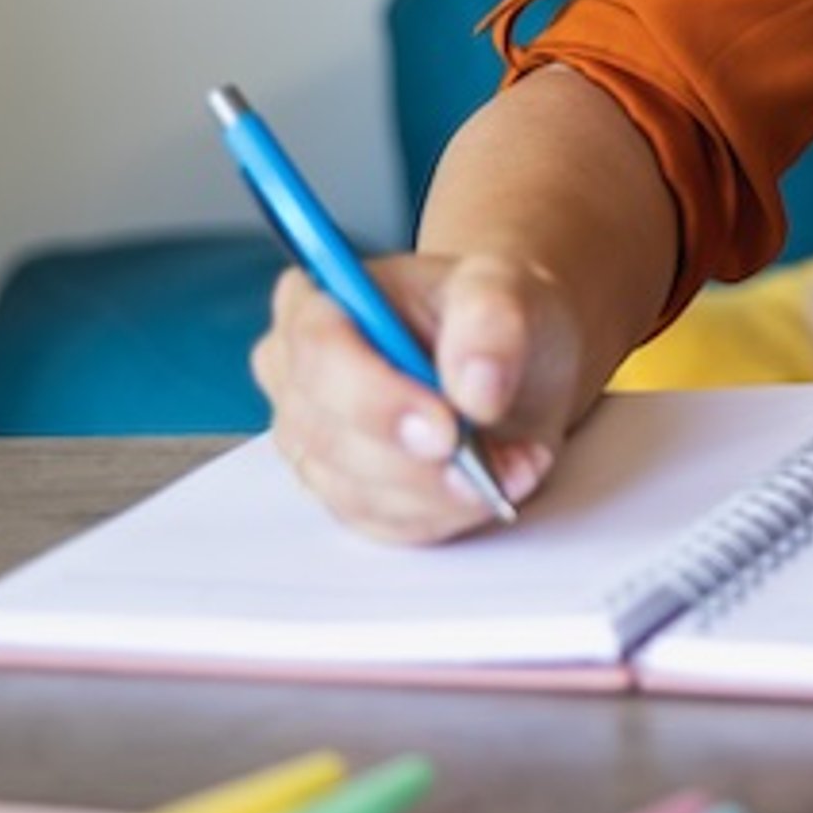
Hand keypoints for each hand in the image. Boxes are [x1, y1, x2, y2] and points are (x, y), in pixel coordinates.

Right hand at [254, 249, 586, 542]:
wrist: (512, 362)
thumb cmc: (490, 316)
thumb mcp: (506, 288)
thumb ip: (492, 320)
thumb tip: (475, 388)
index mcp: (315, 301)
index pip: (318, 351)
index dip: (375, 399)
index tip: (445, 430)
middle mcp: (296, 374)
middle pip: (327, 436)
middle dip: (414, 463)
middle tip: (487, 464)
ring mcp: (312, 441)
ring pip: (355, 492)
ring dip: (442, 493)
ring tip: (516, 462)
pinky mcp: (343, 492)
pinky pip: (383, 525)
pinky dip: (446, 514)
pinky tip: (495, 485)